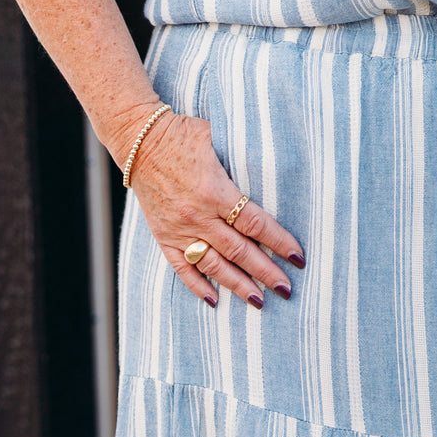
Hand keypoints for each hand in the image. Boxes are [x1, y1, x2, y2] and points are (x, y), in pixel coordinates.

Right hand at [125, 110, 303, 306]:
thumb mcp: (218, 139)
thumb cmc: (183, 134)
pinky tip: (214, 300)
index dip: (279, 242)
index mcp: (215, 191)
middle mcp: (198, 216)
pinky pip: (181, 268)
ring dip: (238, 285)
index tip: (297, 257)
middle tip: (286, 289)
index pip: (255, 224)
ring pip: (214, 265)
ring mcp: (180, 230)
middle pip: (239, 251)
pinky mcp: (164, 236)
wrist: (139, 141)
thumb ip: (243, 160)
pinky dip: (197, 286)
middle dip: (265, 272)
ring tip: (259, 301)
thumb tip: (275, 171)